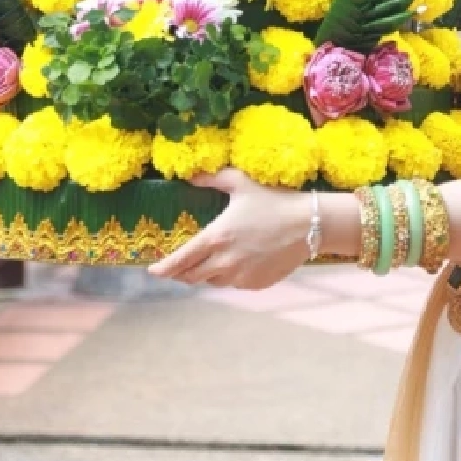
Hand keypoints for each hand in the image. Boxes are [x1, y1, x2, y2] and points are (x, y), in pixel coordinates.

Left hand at [147, 169, 311, 289]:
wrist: (309, 224)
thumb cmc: (274, 200)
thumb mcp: (241, 183)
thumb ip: (212, 179)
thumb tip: (189, 176)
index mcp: (216, 237)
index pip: (180, 260)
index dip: (163, 268)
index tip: (152, 271)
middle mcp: (224, 262)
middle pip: (191, 277)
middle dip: (181, 272)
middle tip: (178, 265)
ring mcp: (240, 276)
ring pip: (212, 281)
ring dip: (206, 274)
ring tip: (211, 261)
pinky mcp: (255, 285)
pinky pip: (234, 284)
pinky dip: (230, 275)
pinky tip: (239, 261)